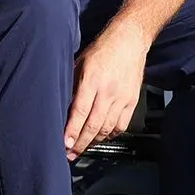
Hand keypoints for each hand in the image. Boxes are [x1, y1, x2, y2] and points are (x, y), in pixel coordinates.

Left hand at [64, 26, 148, 160]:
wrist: (130, 39)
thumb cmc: (102, 49)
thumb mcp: (80, 63)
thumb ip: (72, 85)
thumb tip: (61, 106)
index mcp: (92, 79)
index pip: (80, 111)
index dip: (72, 131)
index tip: (65, 144)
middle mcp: (108, 90)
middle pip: (93, 125)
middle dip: (80, 143)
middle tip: (70, 154)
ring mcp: (122, 97)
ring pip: (107, 129)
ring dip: (93, 142)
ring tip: (82, 148)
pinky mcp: (132, 101)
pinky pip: (121, 125)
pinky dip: (110, 135)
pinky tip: (101, 137)